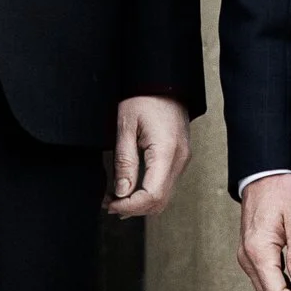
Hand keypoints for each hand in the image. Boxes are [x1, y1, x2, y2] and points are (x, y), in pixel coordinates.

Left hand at [107, 96, 190, 217]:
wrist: (164, 81)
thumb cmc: (143, 98)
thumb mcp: (125, 127)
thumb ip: (124, 162)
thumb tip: (121, 193)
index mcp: (167, 152)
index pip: (152, 195)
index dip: (129, 206)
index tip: (110, 204)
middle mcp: (180, 160)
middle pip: (160, 202)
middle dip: (133, 208)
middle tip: (108, 203)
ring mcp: (182, 160)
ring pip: (164, 197)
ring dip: (140, 203)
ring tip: (115, 198)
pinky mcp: (179, 158)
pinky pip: (165, 185)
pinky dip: (148, 193)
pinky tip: (130, 189)